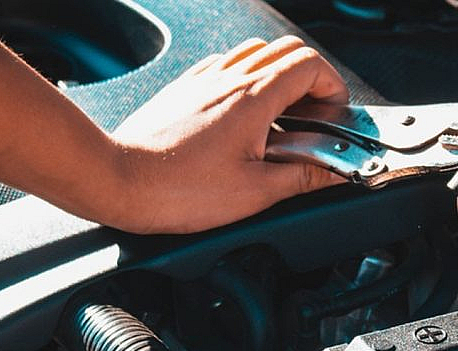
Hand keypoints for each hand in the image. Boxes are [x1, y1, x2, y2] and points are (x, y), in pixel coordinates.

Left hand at [107, 37, 347, 233]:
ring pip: (256, 53)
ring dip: (280, 76)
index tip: (334, 115)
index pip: (310, 65)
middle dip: (312, 79)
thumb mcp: (255, 192)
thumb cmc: (178, 189)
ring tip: (283, 117)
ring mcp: (204, 79)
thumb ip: (303, 176)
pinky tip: (244, 115)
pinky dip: (247, 80)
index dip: (332, 87)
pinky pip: (225, 66)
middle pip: (287, 51)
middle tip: (316, 115)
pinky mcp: (185, 89)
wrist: (120, 181)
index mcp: (253, 99)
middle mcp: (229, 79)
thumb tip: (336, 171)